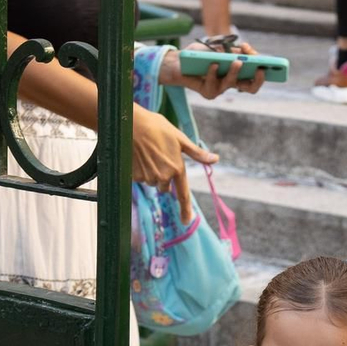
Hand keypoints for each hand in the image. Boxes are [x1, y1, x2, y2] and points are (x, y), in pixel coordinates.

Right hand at [132, 103, 215, 222]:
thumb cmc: (157, 127)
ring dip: (151, 173)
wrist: (130, 124)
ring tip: (147, 153)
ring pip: (152, 182)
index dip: (185, 210)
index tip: (186, 222)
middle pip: (165, 187)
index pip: (183, 195)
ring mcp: (148, 177)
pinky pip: (140, 179)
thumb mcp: (180, 138)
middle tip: (158, 157)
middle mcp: (163, 176)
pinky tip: (138, 156)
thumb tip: (215, 159)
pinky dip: (139, 171)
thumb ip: (197, 153)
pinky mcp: (134, 176)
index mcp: (177, 168)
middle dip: (163, 177)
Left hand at [164, 43, 266, 99]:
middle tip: (260, 69)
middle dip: (258, 79)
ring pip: (232, 83)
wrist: (180, 62)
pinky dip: (213, 71)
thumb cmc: (202, 54)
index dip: (263, 72)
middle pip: (251, 88)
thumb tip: (246, 50)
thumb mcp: (221, 48)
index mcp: (239, 74)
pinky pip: (213, 82)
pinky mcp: (208, 92)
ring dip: (235, 71)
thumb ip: (234, 50)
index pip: (256, 77)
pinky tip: (213, 63)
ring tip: (237, 61)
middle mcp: (232, 84)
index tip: (268, 65)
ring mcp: (221, 89)